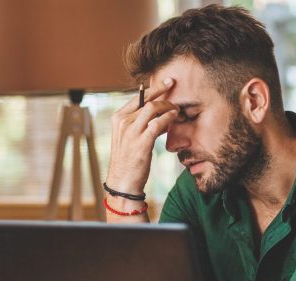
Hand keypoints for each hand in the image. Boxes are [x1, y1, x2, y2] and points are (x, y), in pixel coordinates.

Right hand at [106, 78, 178, 194]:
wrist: (123, 181)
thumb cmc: (129, 159)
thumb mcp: (130, 137)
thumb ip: (141, 123)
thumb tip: (161, 113)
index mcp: (118, 118)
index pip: (137, 97)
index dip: (154, 88)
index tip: (166, 83)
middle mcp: (123, 122)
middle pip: (146, 100)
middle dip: (163, 92)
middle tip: (175, 88)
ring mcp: (131, 132)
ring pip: (153, 109)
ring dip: (168, 106)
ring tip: (177, 109)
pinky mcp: (142, 142)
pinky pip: (158, 123)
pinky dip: (168, 118)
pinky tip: (175, 117)